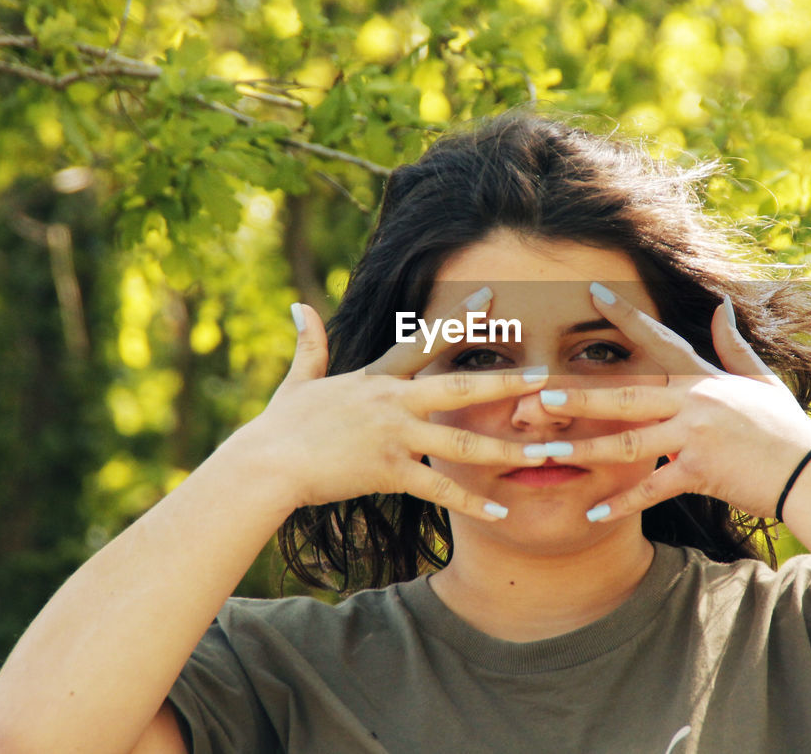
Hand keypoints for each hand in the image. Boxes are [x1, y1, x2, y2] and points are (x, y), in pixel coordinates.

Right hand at [229, 289, 550, 520]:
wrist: (265, 465)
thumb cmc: (281, 426)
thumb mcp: (298, 380)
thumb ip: (309, 345)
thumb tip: (298, 306)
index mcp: (377, 377)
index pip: (425, 339)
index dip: (460, 317)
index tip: (493, 297)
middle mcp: (392, 401)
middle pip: (459, 387)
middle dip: (505, 382)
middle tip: (545, 376)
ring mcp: (393, 437)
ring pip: (461, 443)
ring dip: (505, 448)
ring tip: (542, 452)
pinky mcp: (388, 472)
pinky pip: (439, 490)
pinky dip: (472, 503)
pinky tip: (502, 513)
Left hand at [550, 285, 810, 521]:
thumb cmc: (786, 429)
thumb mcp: (761, 381)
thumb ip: (733, 347)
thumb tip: (721, 307)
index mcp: (704, 378)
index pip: (658, 341)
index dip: (626, 317)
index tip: (593, 296)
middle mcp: (695, 402)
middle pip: (626, 394)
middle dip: (580, 395)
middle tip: (539, 394)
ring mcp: (696, 437)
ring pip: (629, 441)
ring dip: (586, 445)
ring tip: (548, 450)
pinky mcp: (700, 473)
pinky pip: (652, 488)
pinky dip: (622, 502)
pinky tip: (592, 512)